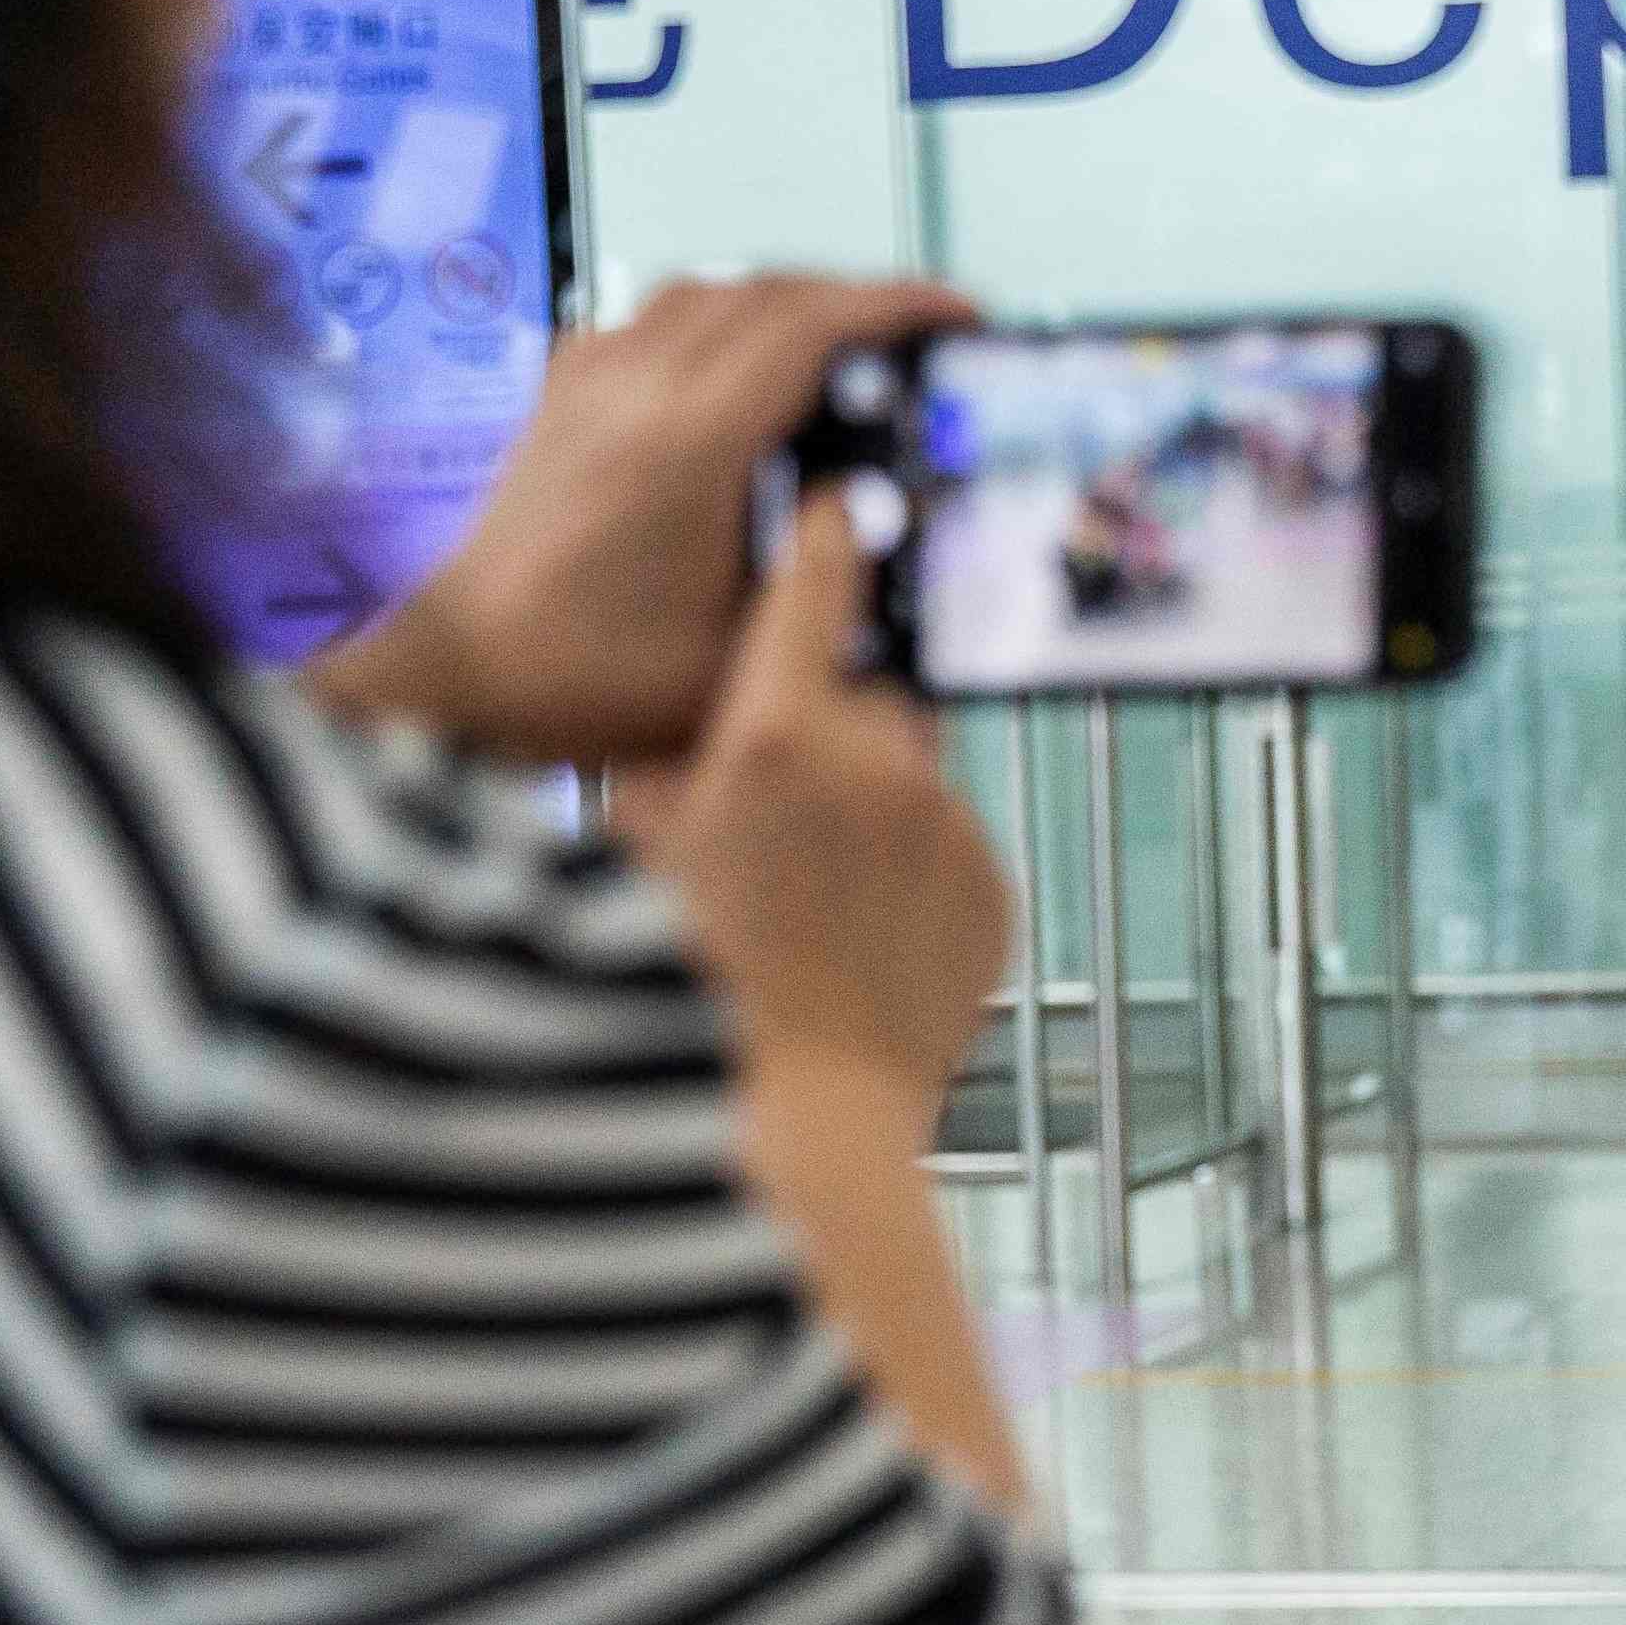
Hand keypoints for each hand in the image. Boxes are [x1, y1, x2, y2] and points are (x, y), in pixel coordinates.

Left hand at [316, 272, 977, 761]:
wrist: (466, 672)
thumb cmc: (583, 677)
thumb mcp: (744, 657)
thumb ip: (826, 587)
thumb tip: (893, 521)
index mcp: (688, 443)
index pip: (812, 325)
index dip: (900, 306)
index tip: (959, 312)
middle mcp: (636, 387)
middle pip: (773, 290)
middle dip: (863, 298)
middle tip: (925, 334)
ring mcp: (593, 378)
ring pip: (716, 288)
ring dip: (795, 301)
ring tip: (851, 345)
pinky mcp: (567, 389)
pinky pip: (664, 313)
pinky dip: (730, 317)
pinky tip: (751, 367)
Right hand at [616, 492, 1008, 1112]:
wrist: (802, 1114)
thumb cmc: (691, 996)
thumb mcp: (634, 862)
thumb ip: (663, 782)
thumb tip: (685, 767)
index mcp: (772, 739)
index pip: (805, 599)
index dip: (819, 547)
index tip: (837, 511)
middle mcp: (874, 764)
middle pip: (862, 704)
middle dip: (826, 740)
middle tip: (774, 826)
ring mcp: (946, 827)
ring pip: (910, 780)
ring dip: (871, 811)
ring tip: (815, 903)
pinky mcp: (991, 888)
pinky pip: (949, 851)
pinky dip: (913, 877)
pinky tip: (862, 943)